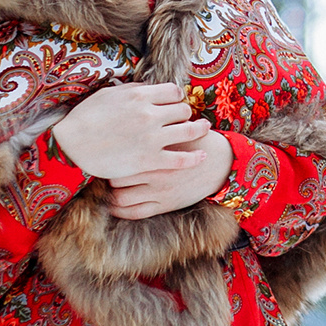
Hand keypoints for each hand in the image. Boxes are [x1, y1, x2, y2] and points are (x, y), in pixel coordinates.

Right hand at [50, 82, 211, 179]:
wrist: (70, 146)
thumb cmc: (86, 118)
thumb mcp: (110, 94)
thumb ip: (134, 90)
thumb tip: (151, 88)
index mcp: (140, 95)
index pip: (174, 92)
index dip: (176, 98)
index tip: (174, 103)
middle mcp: (150, 115)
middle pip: (183, 110)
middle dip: (184, 113)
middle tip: (183, 118)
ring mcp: (152, 139)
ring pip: (189, 131)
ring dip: (199, 129)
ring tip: (204, 128)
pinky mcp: (150, 160)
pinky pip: (182, 159)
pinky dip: (196, 157)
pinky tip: (202, 155)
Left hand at [105, 129, 234, 219]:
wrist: (221, 163)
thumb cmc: (195, 140)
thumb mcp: (175, 126)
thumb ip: (152, 122)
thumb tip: (125, 112)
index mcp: (156, 149)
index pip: (119, 156)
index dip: (109, 156)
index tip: (106, 153)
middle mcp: (155, 171)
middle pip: (117, 176)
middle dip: (109, 174)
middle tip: (105, 171)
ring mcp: (159, 191)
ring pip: (121, 197)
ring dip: (111, 194)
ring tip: (109, 187)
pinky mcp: (165, 205)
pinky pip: (134, 213)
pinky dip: (120, 211)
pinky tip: (114, 205)